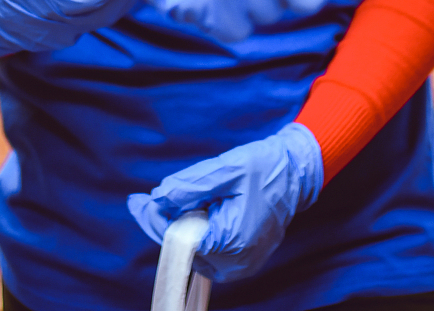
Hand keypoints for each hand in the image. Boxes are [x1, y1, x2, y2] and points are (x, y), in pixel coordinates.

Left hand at [127, 123, 324, 281]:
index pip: (179, 238)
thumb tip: (157, 199)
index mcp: (230, 241)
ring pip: (195, 249)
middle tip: (143, 201)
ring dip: (183, 226)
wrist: (296, 174)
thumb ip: (189, 186)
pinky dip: (198, 231)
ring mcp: (240, 266)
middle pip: (184, 247)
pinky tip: (196, 209)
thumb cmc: (264, 168)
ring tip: (184, 199)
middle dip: (166, 221)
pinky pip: (209, 250)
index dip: (156, 219)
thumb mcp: (225, 169)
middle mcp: (235, 262)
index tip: (137, 202)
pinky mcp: (242, 262)